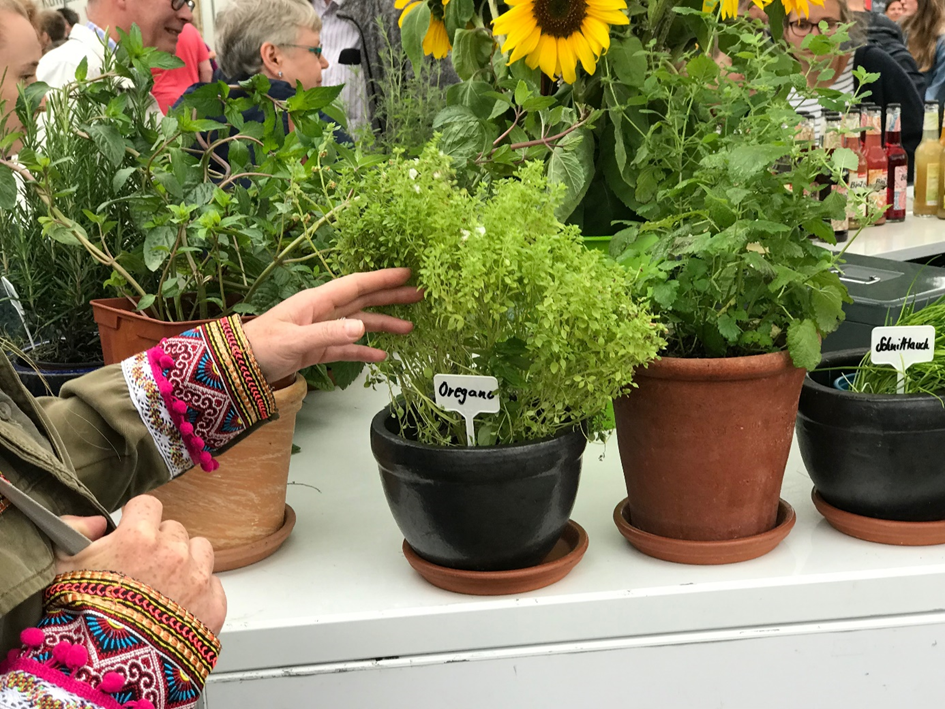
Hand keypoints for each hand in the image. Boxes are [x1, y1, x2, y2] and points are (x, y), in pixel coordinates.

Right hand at [56, 496, 225, 633]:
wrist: (104, 670)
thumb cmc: (81, 621)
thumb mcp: (61, 568)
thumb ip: (74, 530)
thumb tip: (96, 520)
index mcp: (139, 537)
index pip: (148, 505)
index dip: (138, 519)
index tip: (133, 533)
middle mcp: (173, 552)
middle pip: (174, 530)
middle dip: (160, 545)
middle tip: (143, 570)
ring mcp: (197, 578)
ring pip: (200, 550)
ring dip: (186, 562)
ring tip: (164, 587)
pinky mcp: (213, 606)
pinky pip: (214, 584)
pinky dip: (201, 592)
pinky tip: (179, 607)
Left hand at [241, 267, 422, 383]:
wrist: (238, 367)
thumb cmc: (261, 347)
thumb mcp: (294, 340)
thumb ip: (328, 334)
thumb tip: (361, 328)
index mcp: (316, 301)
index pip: (355, 285)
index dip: (381, 278)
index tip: (406, 273)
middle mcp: (322, 312)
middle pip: (362, 300)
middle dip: (390, 296)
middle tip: (418, 294)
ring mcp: (321, 330)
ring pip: (359, 323)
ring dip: (383, 324)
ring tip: (409, 327)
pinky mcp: (317, 349)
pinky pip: (346, 348)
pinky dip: (363, 351)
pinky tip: (381, 355)